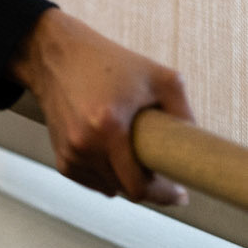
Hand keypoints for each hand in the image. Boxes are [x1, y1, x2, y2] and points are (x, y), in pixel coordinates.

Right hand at [8, 7, 193, 205]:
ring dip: (125, 179)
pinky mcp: (60, 155)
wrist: (54, 53)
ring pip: (109, 188)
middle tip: (160, 168)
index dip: (163, 194)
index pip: (139, 186)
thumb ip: (182, 111)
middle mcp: (84, 144)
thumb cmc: (105, 61)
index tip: (179, 193)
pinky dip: (105, 174)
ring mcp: (70, 152)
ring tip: (133, 153)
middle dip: (147, 184)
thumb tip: (193, 145)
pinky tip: (111, 152)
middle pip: (126, 190)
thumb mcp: (156, 76)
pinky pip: (92, 181)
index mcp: (108, 126)